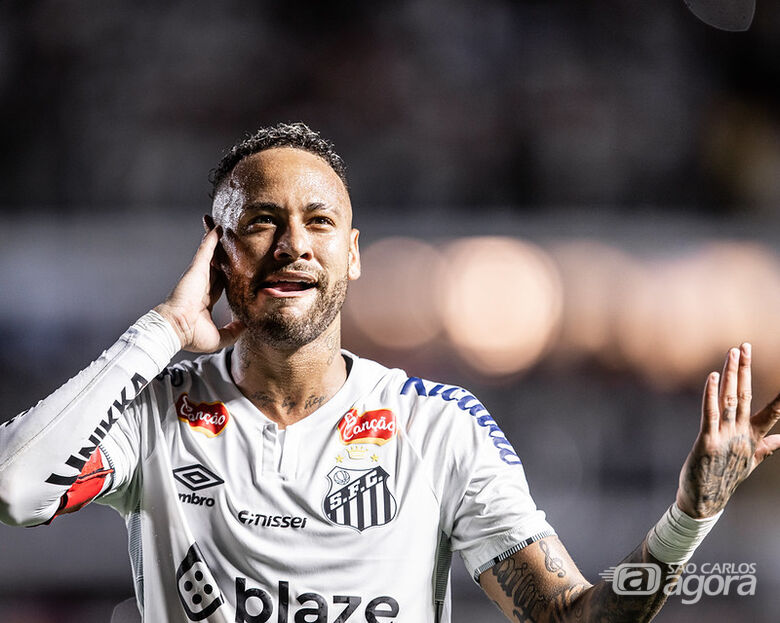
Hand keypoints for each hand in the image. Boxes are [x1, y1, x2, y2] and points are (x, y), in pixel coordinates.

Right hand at [154, 227, 244, 351]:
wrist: (175, 329)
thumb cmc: (191, 335)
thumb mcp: (219, 337)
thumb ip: (233, 331)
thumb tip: (247, 326)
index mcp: (207, 299)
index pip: (222, 284)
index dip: (230, 276)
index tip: (240, 270)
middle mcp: (204, 285)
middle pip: (218, 265)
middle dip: (224, 255)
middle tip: (233, 243)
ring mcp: (200, 275)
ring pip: (212, 254)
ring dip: (217, 241)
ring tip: (224, 226)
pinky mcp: (197, 269)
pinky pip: (206, 249)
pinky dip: (211, 237)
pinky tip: (218, 227)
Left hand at [676, 343, 779, 517]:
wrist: (706, 500)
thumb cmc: (726, 477)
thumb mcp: (750, 461)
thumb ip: (767, 447)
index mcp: (752, 437)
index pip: (772, 411)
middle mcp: (741, 433)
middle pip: (746, 395)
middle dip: (745, 369)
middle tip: (744, 345)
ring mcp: (725, 437)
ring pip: (730, 399)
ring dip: (731, 375)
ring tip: (732, 352)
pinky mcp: (707, 441)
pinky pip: (710, 413)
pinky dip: (711, 395)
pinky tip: (713, 377)